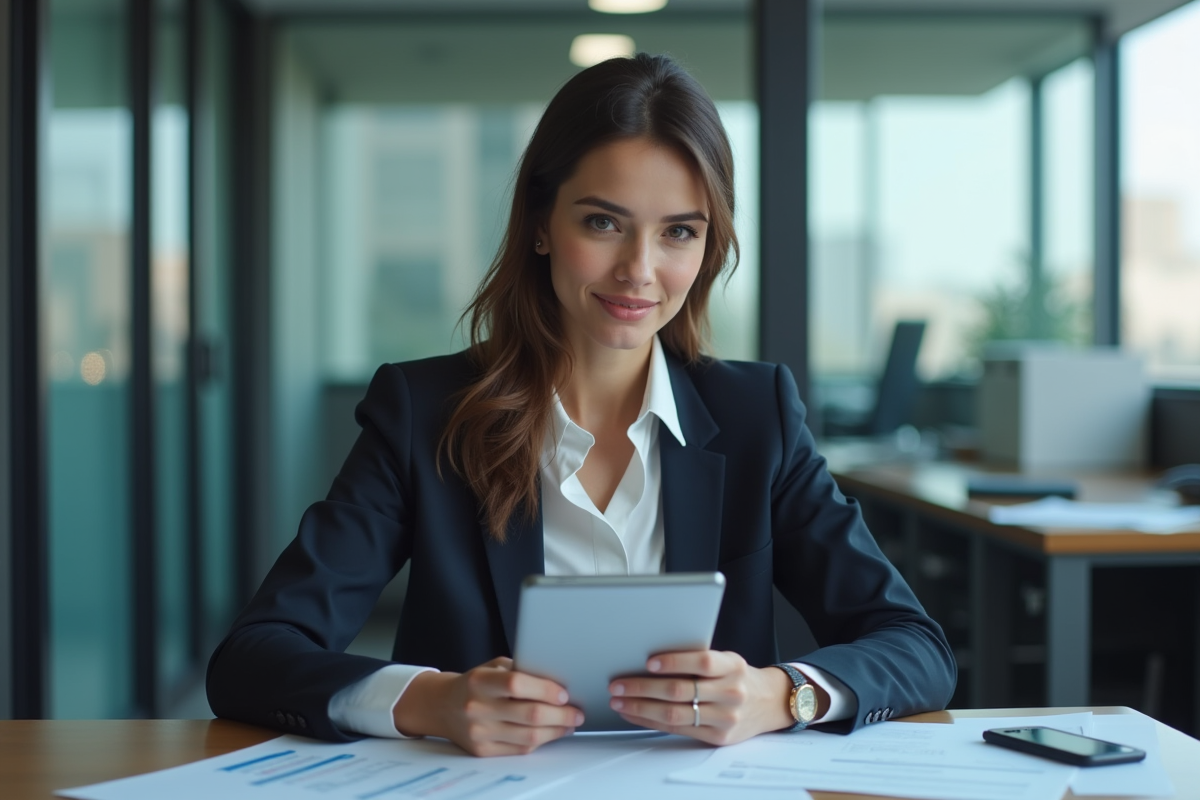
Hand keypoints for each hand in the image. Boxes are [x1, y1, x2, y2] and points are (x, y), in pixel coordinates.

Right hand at [392, 657, 582, 756]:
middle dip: (561, 715)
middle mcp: (477, 707)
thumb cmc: (475, 683)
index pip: (517, 684)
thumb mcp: (492, 667)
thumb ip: (520, 671)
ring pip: (528, 737)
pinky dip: (541, 742)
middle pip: (529, 715)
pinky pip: (519, 750)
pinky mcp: (482, 751)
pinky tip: (551, 733)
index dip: (545, 689)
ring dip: (556, 731)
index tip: (564, 693)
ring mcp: (479, 732)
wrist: (442, 706)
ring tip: (570, 724)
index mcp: (479, 681)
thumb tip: (558, 680)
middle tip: (577, 712)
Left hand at [607, 650, 795, 745]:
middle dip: (643, 687)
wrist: (769, 703)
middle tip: (618, 684)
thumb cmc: (739, 677)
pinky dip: (651, 721)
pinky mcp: (717, 737)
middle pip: (680, 691)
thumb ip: (699, 661)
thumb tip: (651, 659)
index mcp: (733, 666)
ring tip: (620, 701)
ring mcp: (725, 718)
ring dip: (641, 707)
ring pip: (675, 714)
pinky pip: (677, 729)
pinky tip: (636, 714)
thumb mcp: (727, 660)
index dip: (674, 661)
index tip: (648, 661)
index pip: (702, 662)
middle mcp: (731, 693)